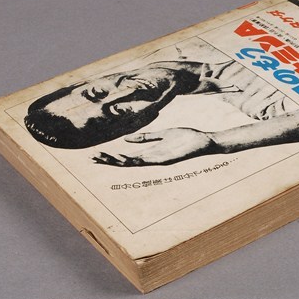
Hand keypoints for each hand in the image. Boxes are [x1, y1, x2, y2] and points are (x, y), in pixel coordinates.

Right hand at [91, 128, 219, 166]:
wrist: (205, 142)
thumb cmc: (186, 138)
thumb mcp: (163, 135)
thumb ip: (146, 137)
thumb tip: (126, 139)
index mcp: (151, 154)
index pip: (127, 157)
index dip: (111, 157)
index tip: (96, 155)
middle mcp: (153, 160)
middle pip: (127, 162)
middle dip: (110, 161)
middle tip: (93, 159)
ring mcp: (159, 161)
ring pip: (135, 163)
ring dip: (119, 161)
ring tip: (104, 158)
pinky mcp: (168, 159)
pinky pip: (149, 161)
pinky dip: (136, 160)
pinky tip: (126, 158)